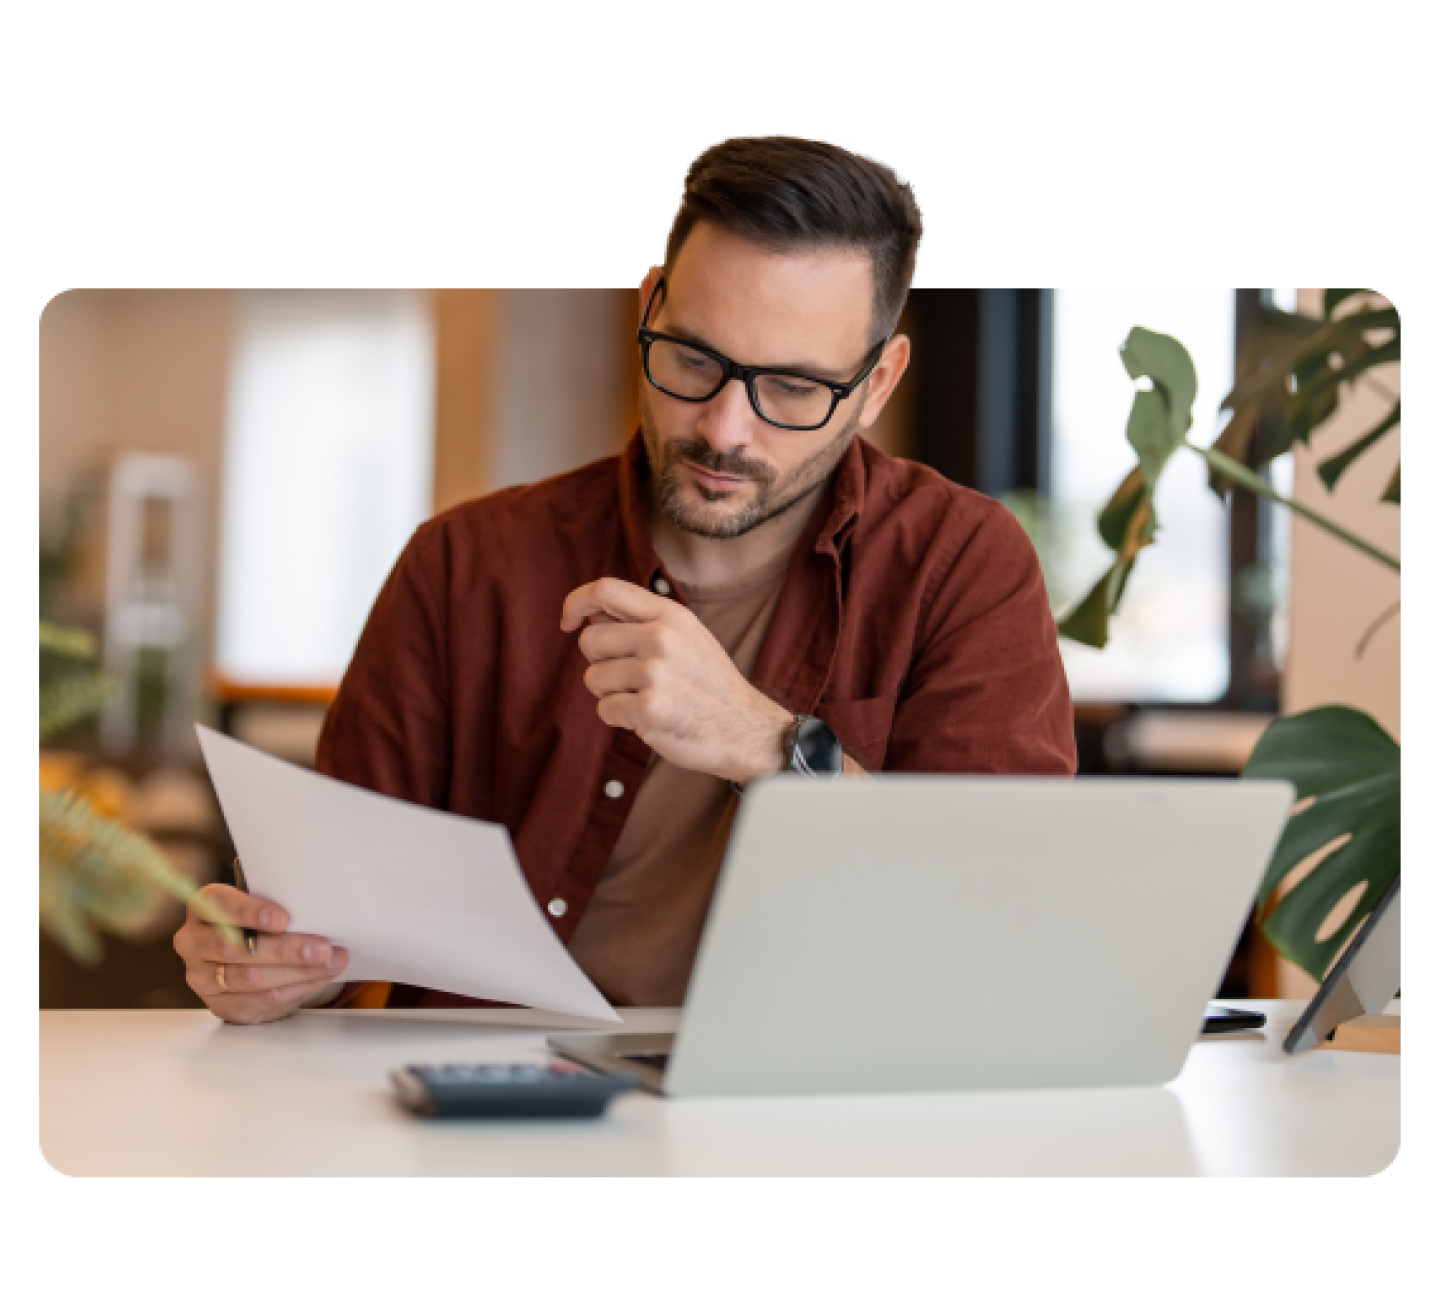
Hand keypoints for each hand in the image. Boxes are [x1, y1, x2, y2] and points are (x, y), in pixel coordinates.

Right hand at [174, 884, 349, 1024]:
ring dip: (298, 971)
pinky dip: (297, 988)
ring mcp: (203, 977)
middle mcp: (194, 942)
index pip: (218, 905)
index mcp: (203, 908)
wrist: (252, 959)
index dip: (250, 912)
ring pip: (250, 978)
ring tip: (331, 962)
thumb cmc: (260, 924)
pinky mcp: (220, 1005)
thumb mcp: (264, 908)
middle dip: (284, 950)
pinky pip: (261, 999)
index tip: (283, 919)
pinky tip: (319, 977)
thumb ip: (278, 908)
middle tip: (322, 948)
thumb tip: (318, 914)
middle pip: (234, 948)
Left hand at [561, 576, 792, 784]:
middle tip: (629, 677)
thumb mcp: (687, 636)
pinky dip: (619, 718)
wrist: (745, 728)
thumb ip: (642, 620)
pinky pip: (604, 709)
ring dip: (610, 694)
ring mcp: (655, 674)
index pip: (605, 590)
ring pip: (593, 678)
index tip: (569, 623)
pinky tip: (648, 718)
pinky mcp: (649, 709)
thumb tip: (589, 612)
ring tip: (645, 698)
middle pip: (589, 639)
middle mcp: (661, 638)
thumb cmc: (708, 683)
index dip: (576, 603)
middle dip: (599, 662)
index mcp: (670, 615)